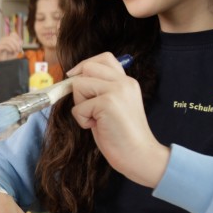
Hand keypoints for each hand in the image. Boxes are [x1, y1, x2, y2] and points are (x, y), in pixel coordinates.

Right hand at [0, 33, 23, 61]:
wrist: (2, 64)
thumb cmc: (9, 57)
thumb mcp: (16, 50)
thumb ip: (18, 45)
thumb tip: (21, 41)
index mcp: (7, 39)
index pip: (13, 34)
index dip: (18, 38)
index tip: (20, 45)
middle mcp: (2, 40)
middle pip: (11, 37)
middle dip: (17, 43)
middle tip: (18, 50)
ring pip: (8, 41)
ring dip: (14, 46)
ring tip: (15, 51)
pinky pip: (5, 46)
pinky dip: (10, 49)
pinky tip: (11, 52)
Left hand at [66, 53, 169, 187]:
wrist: (138, 155)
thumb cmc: (121, 134)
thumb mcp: (114, 105)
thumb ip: (101, 90)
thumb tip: (73, 79)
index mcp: (127, 81)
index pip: (104, 58)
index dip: (85, 65)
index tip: (75, 78)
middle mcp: (124, 82)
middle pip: (88, 67)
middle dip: (78, 85)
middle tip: (86, 105)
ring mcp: (117, 90)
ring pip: (79, 85)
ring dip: (80, 104)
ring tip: (95, 118)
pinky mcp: (107, 103)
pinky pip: (78, 107)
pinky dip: (82, 120)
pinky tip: (97, 127)